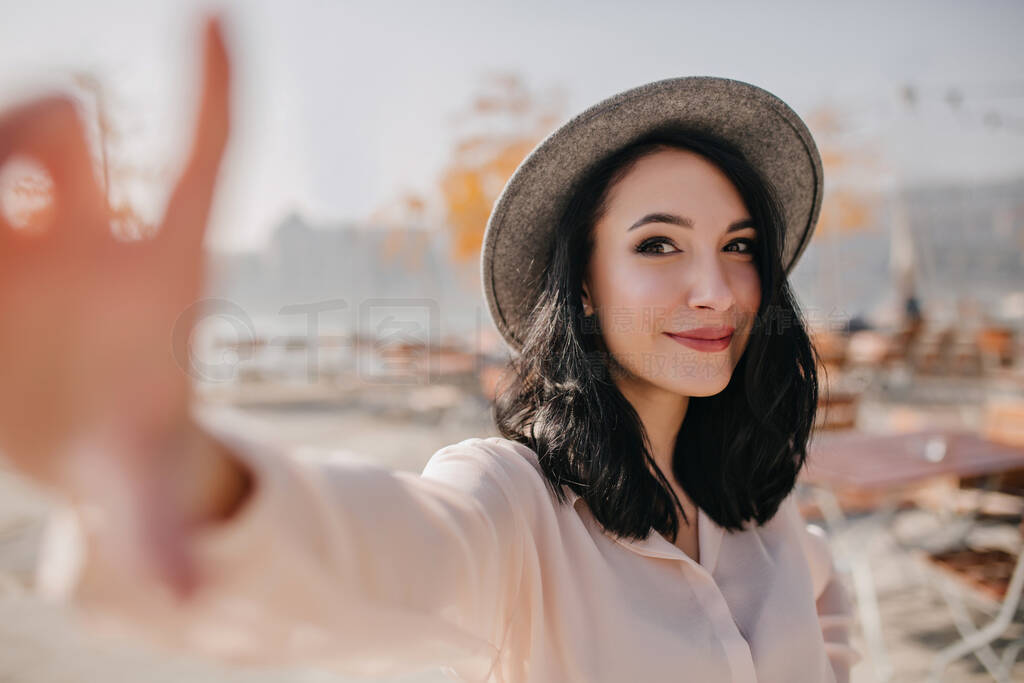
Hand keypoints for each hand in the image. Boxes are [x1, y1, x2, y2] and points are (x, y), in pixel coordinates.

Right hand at [0, 17, 232, 595]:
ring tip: (7, 232)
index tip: (214, 20)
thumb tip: (184, 600)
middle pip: (66, 135)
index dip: (211, 94)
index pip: (199, 163)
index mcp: (160, 268)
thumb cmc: (123, 440)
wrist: (72, 432)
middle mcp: (89, 232)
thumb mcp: (140, 483)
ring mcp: (20, 227)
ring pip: (8, 141)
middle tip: (28, 192)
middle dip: (38, 136)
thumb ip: (156, 533)